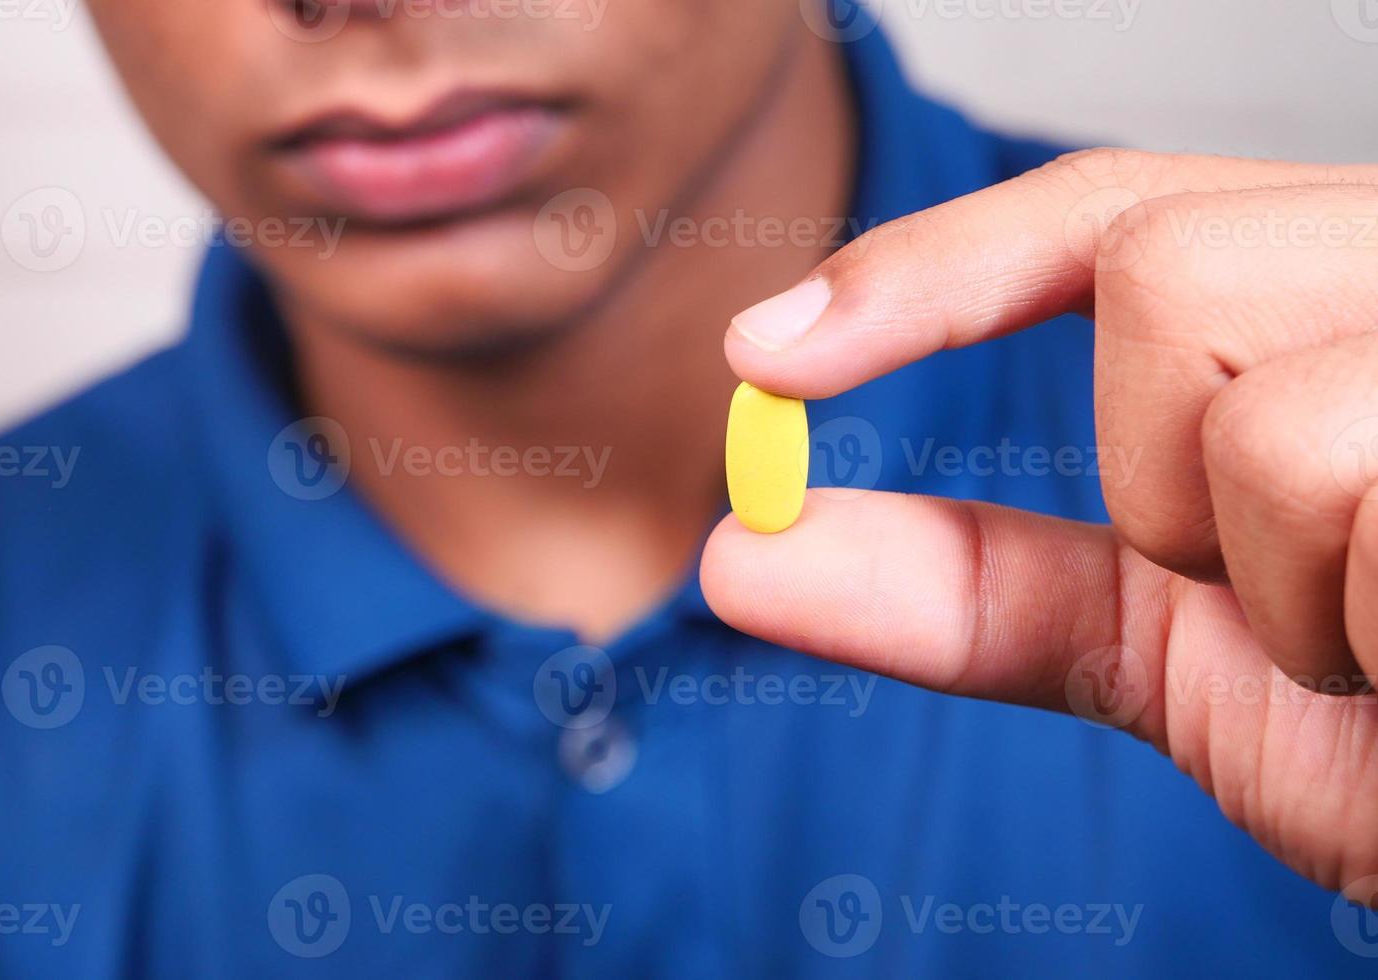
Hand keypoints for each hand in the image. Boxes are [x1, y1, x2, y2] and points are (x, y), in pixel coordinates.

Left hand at [701, 149, 1377, 900]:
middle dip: (1164, 474)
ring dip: (1276, 581)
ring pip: (1257, 401)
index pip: (1109, 212)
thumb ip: (977, 592)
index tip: (764, 355)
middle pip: (1165, 267)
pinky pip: (1357, 484)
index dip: (928, 271)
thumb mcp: (1181, 655)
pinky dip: (1365, 627)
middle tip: (1276, 584)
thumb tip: (743, 558)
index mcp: (1332, 296)